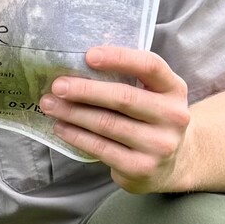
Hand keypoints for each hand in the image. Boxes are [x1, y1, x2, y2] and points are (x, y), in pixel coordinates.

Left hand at [42, 45, 193, 192]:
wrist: (169, 165)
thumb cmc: (149, 120)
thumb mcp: (151, 96)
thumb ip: (127, 80)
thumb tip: (76, 67)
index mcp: (174, 89)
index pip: (150, 66)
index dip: (119, 58)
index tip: (88, 55)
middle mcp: (173, 116)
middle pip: (124, 97)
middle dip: (85, 90)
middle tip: (57, 86)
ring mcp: (160, 145)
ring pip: (107, 124)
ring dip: (73, 113)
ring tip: (50, 105)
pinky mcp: (142, 167)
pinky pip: (101, 148)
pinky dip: (77, 136)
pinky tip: (61, 127)